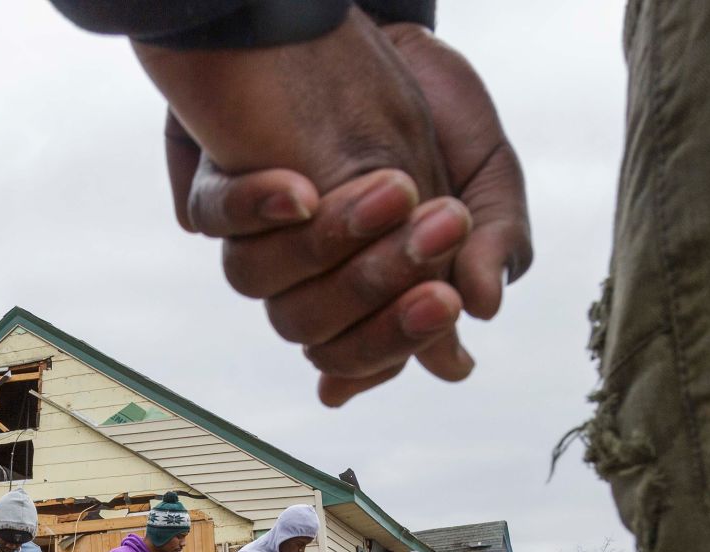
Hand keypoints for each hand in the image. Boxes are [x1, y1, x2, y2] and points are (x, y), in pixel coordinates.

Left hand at [172, 23, 530, 406]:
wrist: (398, 40)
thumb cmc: (445, 118)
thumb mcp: (489, 181)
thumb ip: (495, 246)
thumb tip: (481, 308)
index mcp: (367, 294)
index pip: (357, 353)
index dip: (392, 339)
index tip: (445, 299)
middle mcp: (306, 276)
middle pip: (306, 326)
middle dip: (376, 283)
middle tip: (437, 232)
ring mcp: (260, 236)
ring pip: (257, 279)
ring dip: (323, 243)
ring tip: (394, 191)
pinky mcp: (220, 185)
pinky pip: (214, 217)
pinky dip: (255, 207)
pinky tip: (302, 190)